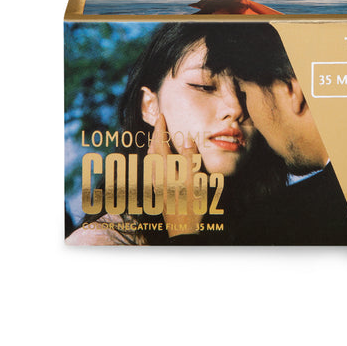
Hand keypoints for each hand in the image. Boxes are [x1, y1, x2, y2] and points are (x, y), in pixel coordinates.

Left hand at [150, 114, 203, 237]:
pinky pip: (153, 170)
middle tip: (160, 125)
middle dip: (156, 136)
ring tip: (159, 140)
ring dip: (154, 148)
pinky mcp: (159, 192)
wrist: (183, 229)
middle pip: (153, 151)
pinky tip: (160, 164)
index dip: (160, 128)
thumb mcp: (195, 178)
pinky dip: (155, 160)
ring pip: (151, 161)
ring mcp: (157, 184)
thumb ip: (191, 158)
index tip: (161, 116)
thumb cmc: (192, 204)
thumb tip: (187, 139)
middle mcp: (158, 175)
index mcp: (167, 169)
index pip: (160, 142)